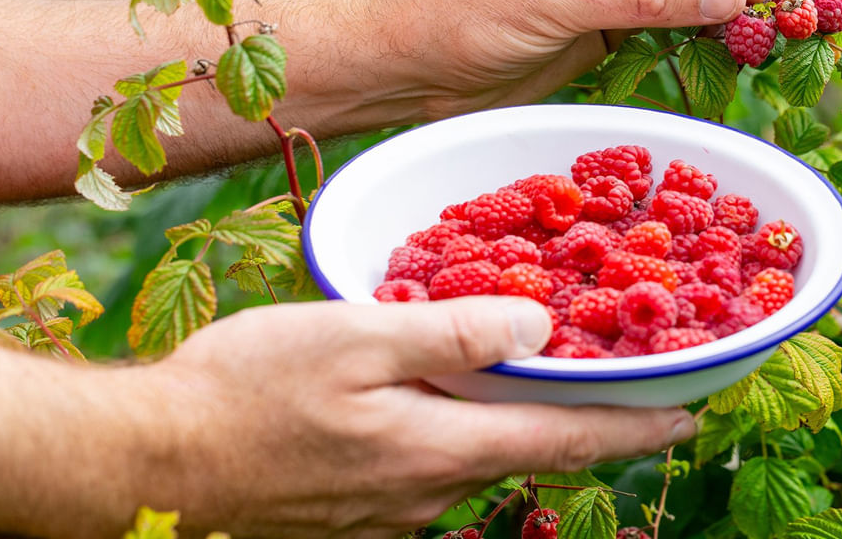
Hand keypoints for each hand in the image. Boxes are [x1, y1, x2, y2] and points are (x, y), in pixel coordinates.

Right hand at [139, 297, 693, 536]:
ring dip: (514, 422)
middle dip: (584, 419)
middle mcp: (433, 495)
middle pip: (533, 452)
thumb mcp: (355, 336)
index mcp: (444, 450)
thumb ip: (455, 333)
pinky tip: (437, 400)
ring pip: (481, 459)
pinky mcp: (361, 514)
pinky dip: (459, 433)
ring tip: (529, 374)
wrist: (151, 461)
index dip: (639, 426)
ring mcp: (395, 512)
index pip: (572, 442)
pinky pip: (433, 469)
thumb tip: (540, 328)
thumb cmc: (247, 391)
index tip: (691, 416)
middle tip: (620, 376)